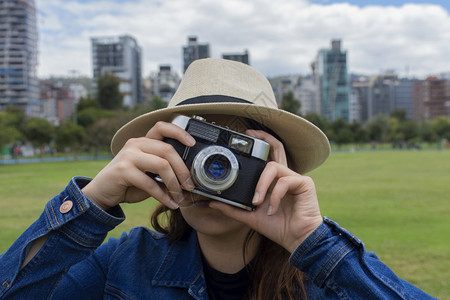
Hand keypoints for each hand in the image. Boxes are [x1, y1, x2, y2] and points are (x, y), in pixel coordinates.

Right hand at [82, 121, 195, 209]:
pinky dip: (163, 196)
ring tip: (179, 196)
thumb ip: (165, 172)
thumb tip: (188, 180)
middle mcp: (135, 144)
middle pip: (168, 150)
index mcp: (143, 142)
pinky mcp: (123, 170)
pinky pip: (150, 183)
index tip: (193, 144)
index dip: (179, 132)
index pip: (162, 127)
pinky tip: (170, 203)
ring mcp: (128, 156)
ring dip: (174, 184)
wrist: (101, 193)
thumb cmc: (128, 183)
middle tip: (189, 185)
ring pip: (162, 165)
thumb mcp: (149, 175)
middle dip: (183, 169)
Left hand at [208, 130, 322, 252]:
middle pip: (277, 147)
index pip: (266, 156)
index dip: (259, 143)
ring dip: (261, 185)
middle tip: (249, 134)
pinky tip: (272, 210)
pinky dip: (274, 196)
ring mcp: (295, 178)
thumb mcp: (249, 216)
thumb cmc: (277, 227)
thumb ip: (233, 208)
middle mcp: (283, 175)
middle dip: (263, 137)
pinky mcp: (304, 183)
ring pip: (274, 167)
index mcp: (272, 181)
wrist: (295, 240)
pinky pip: (285, 181)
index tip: (246, 136)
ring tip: (256, 202)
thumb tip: (212, 203)